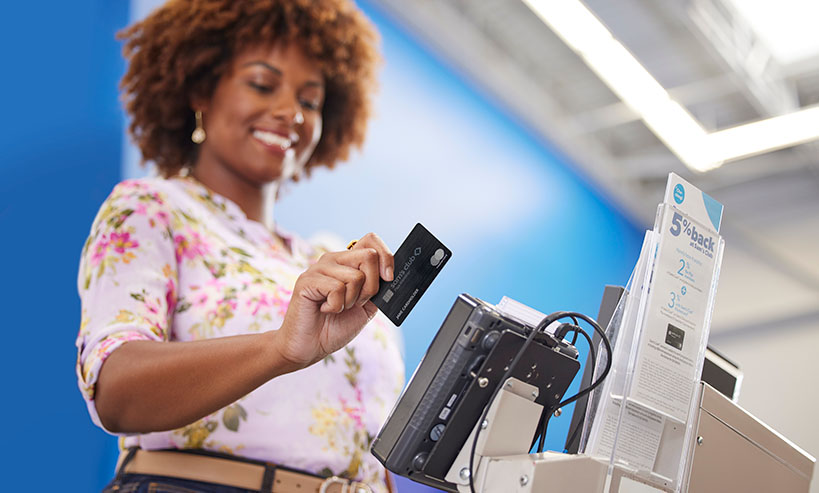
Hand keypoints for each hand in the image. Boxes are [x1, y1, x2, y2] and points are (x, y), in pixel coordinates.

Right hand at [275, 233, 393, 367]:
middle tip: (355, 303)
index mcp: (348, 262)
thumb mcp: (366, 307)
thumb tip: (391, 275)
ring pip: (356, 276)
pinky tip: (324, 309)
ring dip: (351, 301)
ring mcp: (319, 268)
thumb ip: (377, 289)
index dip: (386, 255)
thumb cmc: (335, 326)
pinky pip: (337, 288)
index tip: (388, 277)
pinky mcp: (307, 280)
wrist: (309, 346)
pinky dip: (336, 307)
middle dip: (371, 287)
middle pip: (369, 256)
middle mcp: (334, 259)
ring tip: (336, 308)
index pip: (371, 240)